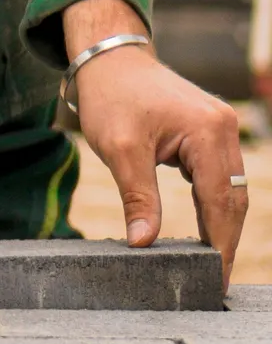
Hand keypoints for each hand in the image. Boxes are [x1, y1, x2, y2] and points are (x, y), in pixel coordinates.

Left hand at [65, 0, 247, 289]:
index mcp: (209, 133)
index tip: (215, 280)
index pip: (221, 202)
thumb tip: (144, 243)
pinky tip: (204, 234)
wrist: (109, 60)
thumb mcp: (119, 150)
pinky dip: (213, 206)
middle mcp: (225, 130)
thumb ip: (138, 197)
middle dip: (225, 242)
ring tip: (210, 267)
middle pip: (233, 199)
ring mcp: (221, 130)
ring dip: (222, 226)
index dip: (220, 245)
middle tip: (214, 283)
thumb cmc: (111, 98)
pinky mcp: (209, 134)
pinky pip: (217, 178)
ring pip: (229, 190)